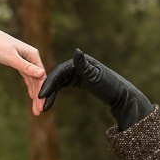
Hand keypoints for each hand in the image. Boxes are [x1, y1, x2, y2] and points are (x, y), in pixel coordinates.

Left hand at [0, 25, 46, 103]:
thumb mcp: (12, 58)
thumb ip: (26, 67)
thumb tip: (42, 74)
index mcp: (33, 55)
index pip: (41, 77)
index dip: (42, 92)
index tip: (41, 105)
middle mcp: (32, 58)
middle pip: (39, 80)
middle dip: (39, 97)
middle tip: (38, 112)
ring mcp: (26, 60)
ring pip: (33, 80)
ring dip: (35, 94)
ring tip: (36, 109)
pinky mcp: (19, 63)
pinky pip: (27, 77)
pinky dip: (30, 87)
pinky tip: (32, 96)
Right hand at [37, 49, 151, 129]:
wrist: (120, 94)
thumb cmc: (110, 85)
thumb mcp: (96, 76)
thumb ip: (84, 65)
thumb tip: (76, 51)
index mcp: (80, 61)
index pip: (60, 72)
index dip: (49, 83)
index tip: (41, 95)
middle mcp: (76, 64)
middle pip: (56, 77)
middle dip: (47, 91)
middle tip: (38, 103)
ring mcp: (76, 72)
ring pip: (58, 83)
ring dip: (49, 94)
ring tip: (42, 108)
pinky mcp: (77, 80)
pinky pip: (62, 86)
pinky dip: (55, 94)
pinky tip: (49, 103)